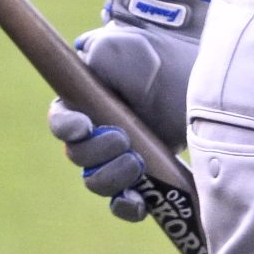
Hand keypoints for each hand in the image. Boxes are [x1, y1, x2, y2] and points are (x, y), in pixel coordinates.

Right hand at [46, 0, 205, 222]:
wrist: (192, 72)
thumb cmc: (152, 55)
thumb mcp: (124, 46)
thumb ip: (101, 54)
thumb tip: (89, 62)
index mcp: (80, 103)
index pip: (61, 122)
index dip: (66, 127)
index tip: (84, 126)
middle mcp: (94, 134)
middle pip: (78, 157)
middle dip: (97, 151)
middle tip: (123, 138)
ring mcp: (117, 157)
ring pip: (98, 182)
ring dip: (112, 177)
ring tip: (137, 160)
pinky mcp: (144, 174)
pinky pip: (126, 203)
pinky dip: (128, 207)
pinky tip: (138, 202)